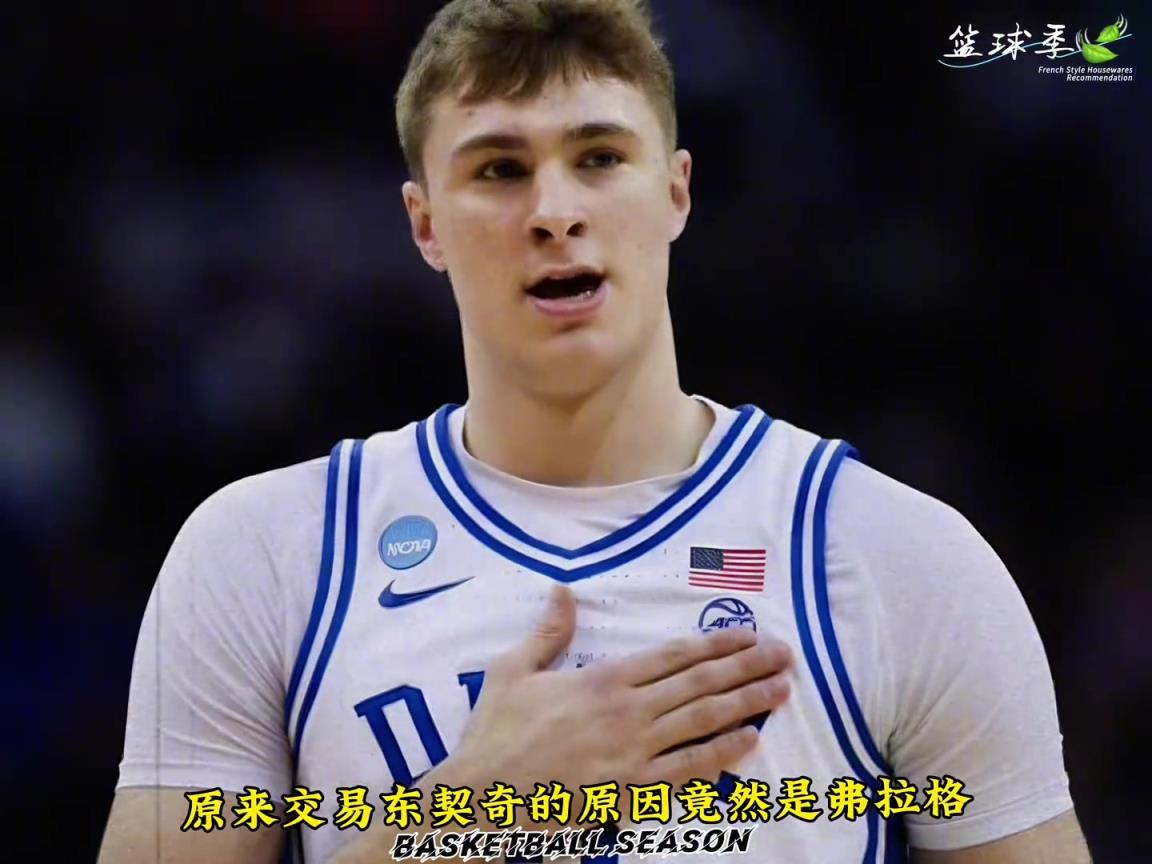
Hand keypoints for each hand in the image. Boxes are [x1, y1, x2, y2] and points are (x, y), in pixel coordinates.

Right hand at [432, 583, 791, 817]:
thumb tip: (563, 590)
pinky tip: (749, 742)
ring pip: (702, 722)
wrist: (482, 796)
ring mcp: (634, 753)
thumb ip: (548, 632)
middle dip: (747, 667)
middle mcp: (628, 711)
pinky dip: (720, 755)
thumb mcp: (514, 670)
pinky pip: (686, 772)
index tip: (748, 634)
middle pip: (699, 683)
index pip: (674, 655)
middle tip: (785, 655)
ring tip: (781, 690)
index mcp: (603, 678)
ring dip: (746, 704)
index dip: (716, 644)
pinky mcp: (631, 792)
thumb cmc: (496, 732)